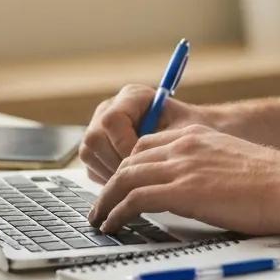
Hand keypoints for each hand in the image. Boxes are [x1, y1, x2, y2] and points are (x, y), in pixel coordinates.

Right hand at [78, 84, 203, 183]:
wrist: (190, 139)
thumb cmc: (191, 131)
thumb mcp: (184, 131)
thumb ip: (164, 140)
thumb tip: (144, 159)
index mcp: (132, 96)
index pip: (112, 120)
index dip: (124, 144)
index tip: (143, 162)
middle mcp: (110, 109)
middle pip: (94, 138)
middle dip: (116, 162)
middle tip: (139, 177)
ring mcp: (99, 128)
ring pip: (89, 154)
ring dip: (111, 173)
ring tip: (137, 182)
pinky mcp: (96, 149)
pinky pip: (91, 167)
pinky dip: (108, 179)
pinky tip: (131, 183)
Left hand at [87, 124, 279, 236]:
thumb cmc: (273, 182)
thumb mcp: (232, 162)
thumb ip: (207, 168)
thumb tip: (196, 191)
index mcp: (197, 136)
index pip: (147, 146)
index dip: (129, 167)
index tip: (121, 185)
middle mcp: (184, 145)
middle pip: (130, 160)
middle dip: (112, 183)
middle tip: (102, 204)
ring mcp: (182, 166)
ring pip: (125, 178)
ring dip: (107, 200)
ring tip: (99, 219)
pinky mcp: (183, 190)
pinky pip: (135, 198)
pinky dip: (117, 212)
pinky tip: (112, 224)